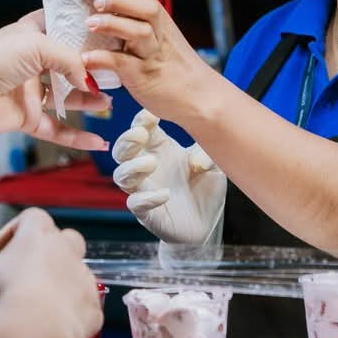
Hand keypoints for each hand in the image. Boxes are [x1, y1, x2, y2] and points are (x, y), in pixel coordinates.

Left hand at [0, 13, 109, 151]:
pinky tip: (98, 141)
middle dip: (90, 69)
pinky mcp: (27, 117)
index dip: (80, 26)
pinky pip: (57, 129)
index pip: (60, 25)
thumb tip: (88, 80)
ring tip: (109, 102)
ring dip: (88, 101)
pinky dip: (77, 137)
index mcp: (31, 35)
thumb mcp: (38, 45)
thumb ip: (70, 60)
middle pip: (68, 64)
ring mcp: (30, 91)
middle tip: (116, 72)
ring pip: (66, 97)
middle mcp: (32, 61)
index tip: (106, 28)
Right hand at [0, 209, 101, 337]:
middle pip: (68, 239)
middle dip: (51, 252)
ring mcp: (84, 279)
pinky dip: (69, 316)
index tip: (1, 249)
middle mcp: (66, 251)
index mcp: (39, 235)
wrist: (33, 328)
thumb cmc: (4, 295)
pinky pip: (83, 308)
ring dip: (61, 287)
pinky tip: (51, 327)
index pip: (31, 217)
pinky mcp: (92, 308)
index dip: (14, 231)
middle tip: (30, 271)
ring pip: (77, 276)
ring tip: (38, 307)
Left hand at [81, 0, 226, 125]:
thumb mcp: (157, 36)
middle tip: (94, 0)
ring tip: (90, 24)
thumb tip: (99, 3)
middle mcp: (159, 33)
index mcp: (159, 19)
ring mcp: (153, 55)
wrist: (199, 97)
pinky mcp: (145, 78)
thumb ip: (135, 20)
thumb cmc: (171, 65)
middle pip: (145, 5)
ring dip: (113, 24)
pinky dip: (104, 59)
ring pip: (139, 32)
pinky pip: (125, 64)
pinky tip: (87, 58)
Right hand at [111, 111, 226, 243]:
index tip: (152, 115)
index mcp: (161, 148)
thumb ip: (207, 155)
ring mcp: (145, 190)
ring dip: (132, 167)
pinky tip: (164, 194)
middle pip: (122, 150)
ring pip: (121, 176)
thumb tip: (196, 161)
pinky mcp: (148, 213)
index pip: (142, 128)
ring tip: (151, 163)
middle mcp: (147, 166)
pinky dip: (146, 198)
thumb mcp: (215, 164)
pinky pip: (136, 204)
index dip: (142, 120)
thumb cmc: (206, 186)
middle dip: (126, 140)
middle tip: (139, 134)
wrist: (209, 222)